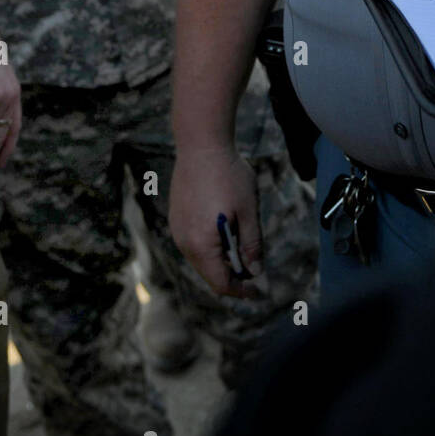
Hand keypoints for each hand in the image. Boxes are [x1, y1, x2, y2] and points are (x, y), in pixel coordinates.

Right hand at [169, 146, 263, 299]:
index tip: (258, 289)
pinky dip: (209, 246)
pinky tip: (224, 230)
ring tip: (240, 246)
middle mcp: (184, 242)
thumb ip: (252, 244)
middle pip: (208, 274)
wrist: (200, 144)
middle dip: (232, 276)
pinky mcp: (176, 218)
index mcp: (202, 244)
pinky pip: (193, 244)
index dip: (241, 291)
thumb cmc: (229, 175)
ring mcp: (177, 230)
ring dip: (220, 260)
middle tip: (253, 268)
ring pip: (200, 259)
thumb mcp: (248, 210)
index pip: (220, 283)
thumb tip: (255, 271)